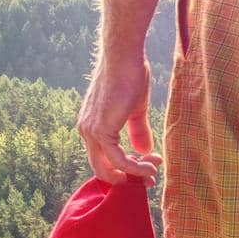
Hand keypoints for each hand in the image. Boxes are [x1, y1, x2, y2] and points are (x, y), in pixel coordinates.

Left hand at [77, 52, 161, 185]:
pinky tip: (150, 166)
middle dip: (126, 179)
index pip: (102, 158)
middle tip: (148, 180)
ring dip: (133, 175)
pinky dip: (135, 168)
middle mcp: (85, 131)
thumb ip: (137, 131)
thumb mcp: (135, 109)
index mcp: (90, 126)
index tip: (146, 170)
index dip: (123, 169)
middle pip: (102, 169)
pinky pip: (119, 161)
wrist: (124, 57)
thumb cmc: (130, 76)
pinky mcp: (101, 131)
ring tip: (153, 173)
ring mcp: (91, 132)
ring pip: (109, 168)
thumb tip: (144, 151)